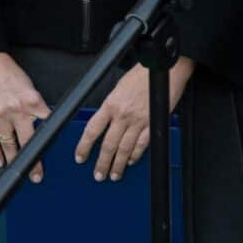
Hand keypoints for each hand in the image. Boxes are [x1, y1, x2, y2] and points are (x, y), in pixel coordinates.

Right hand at [0, 51, 51, 182]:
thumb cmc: (8, 72)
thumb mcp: (29, 86)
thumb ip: (35, 105)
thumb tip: (42, 124)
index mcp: (32, 100)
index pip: (46, 125)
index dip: (50, 140)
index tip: (54, 154)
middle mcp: (16, 109)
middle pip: (27, 142)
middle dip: (33, 161)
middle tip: (37, 175)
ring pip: (8, 144)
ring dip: (13, 160)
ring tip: (18, 171)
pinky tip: (0, 162)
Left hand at [76, 58, 194, 181]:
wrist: (162, 68)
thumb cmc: (142, 74)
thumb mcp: (118, 88)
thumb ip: (111, 106)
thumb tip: (105, 121)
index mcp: (111, 104)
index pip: (92, 130)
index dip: (84, 146)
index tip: (81, 156)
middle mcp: (123, 114)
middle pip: (108, 145)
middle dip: (102, 163)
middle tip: (99, 174)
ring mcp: (138, 120)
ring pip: (125, 148)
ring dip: (119, 164)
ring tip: (114, 174)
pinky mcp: (152, 123)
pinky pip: (142, 144)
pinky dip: (136, 155)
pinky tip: (132, 161)